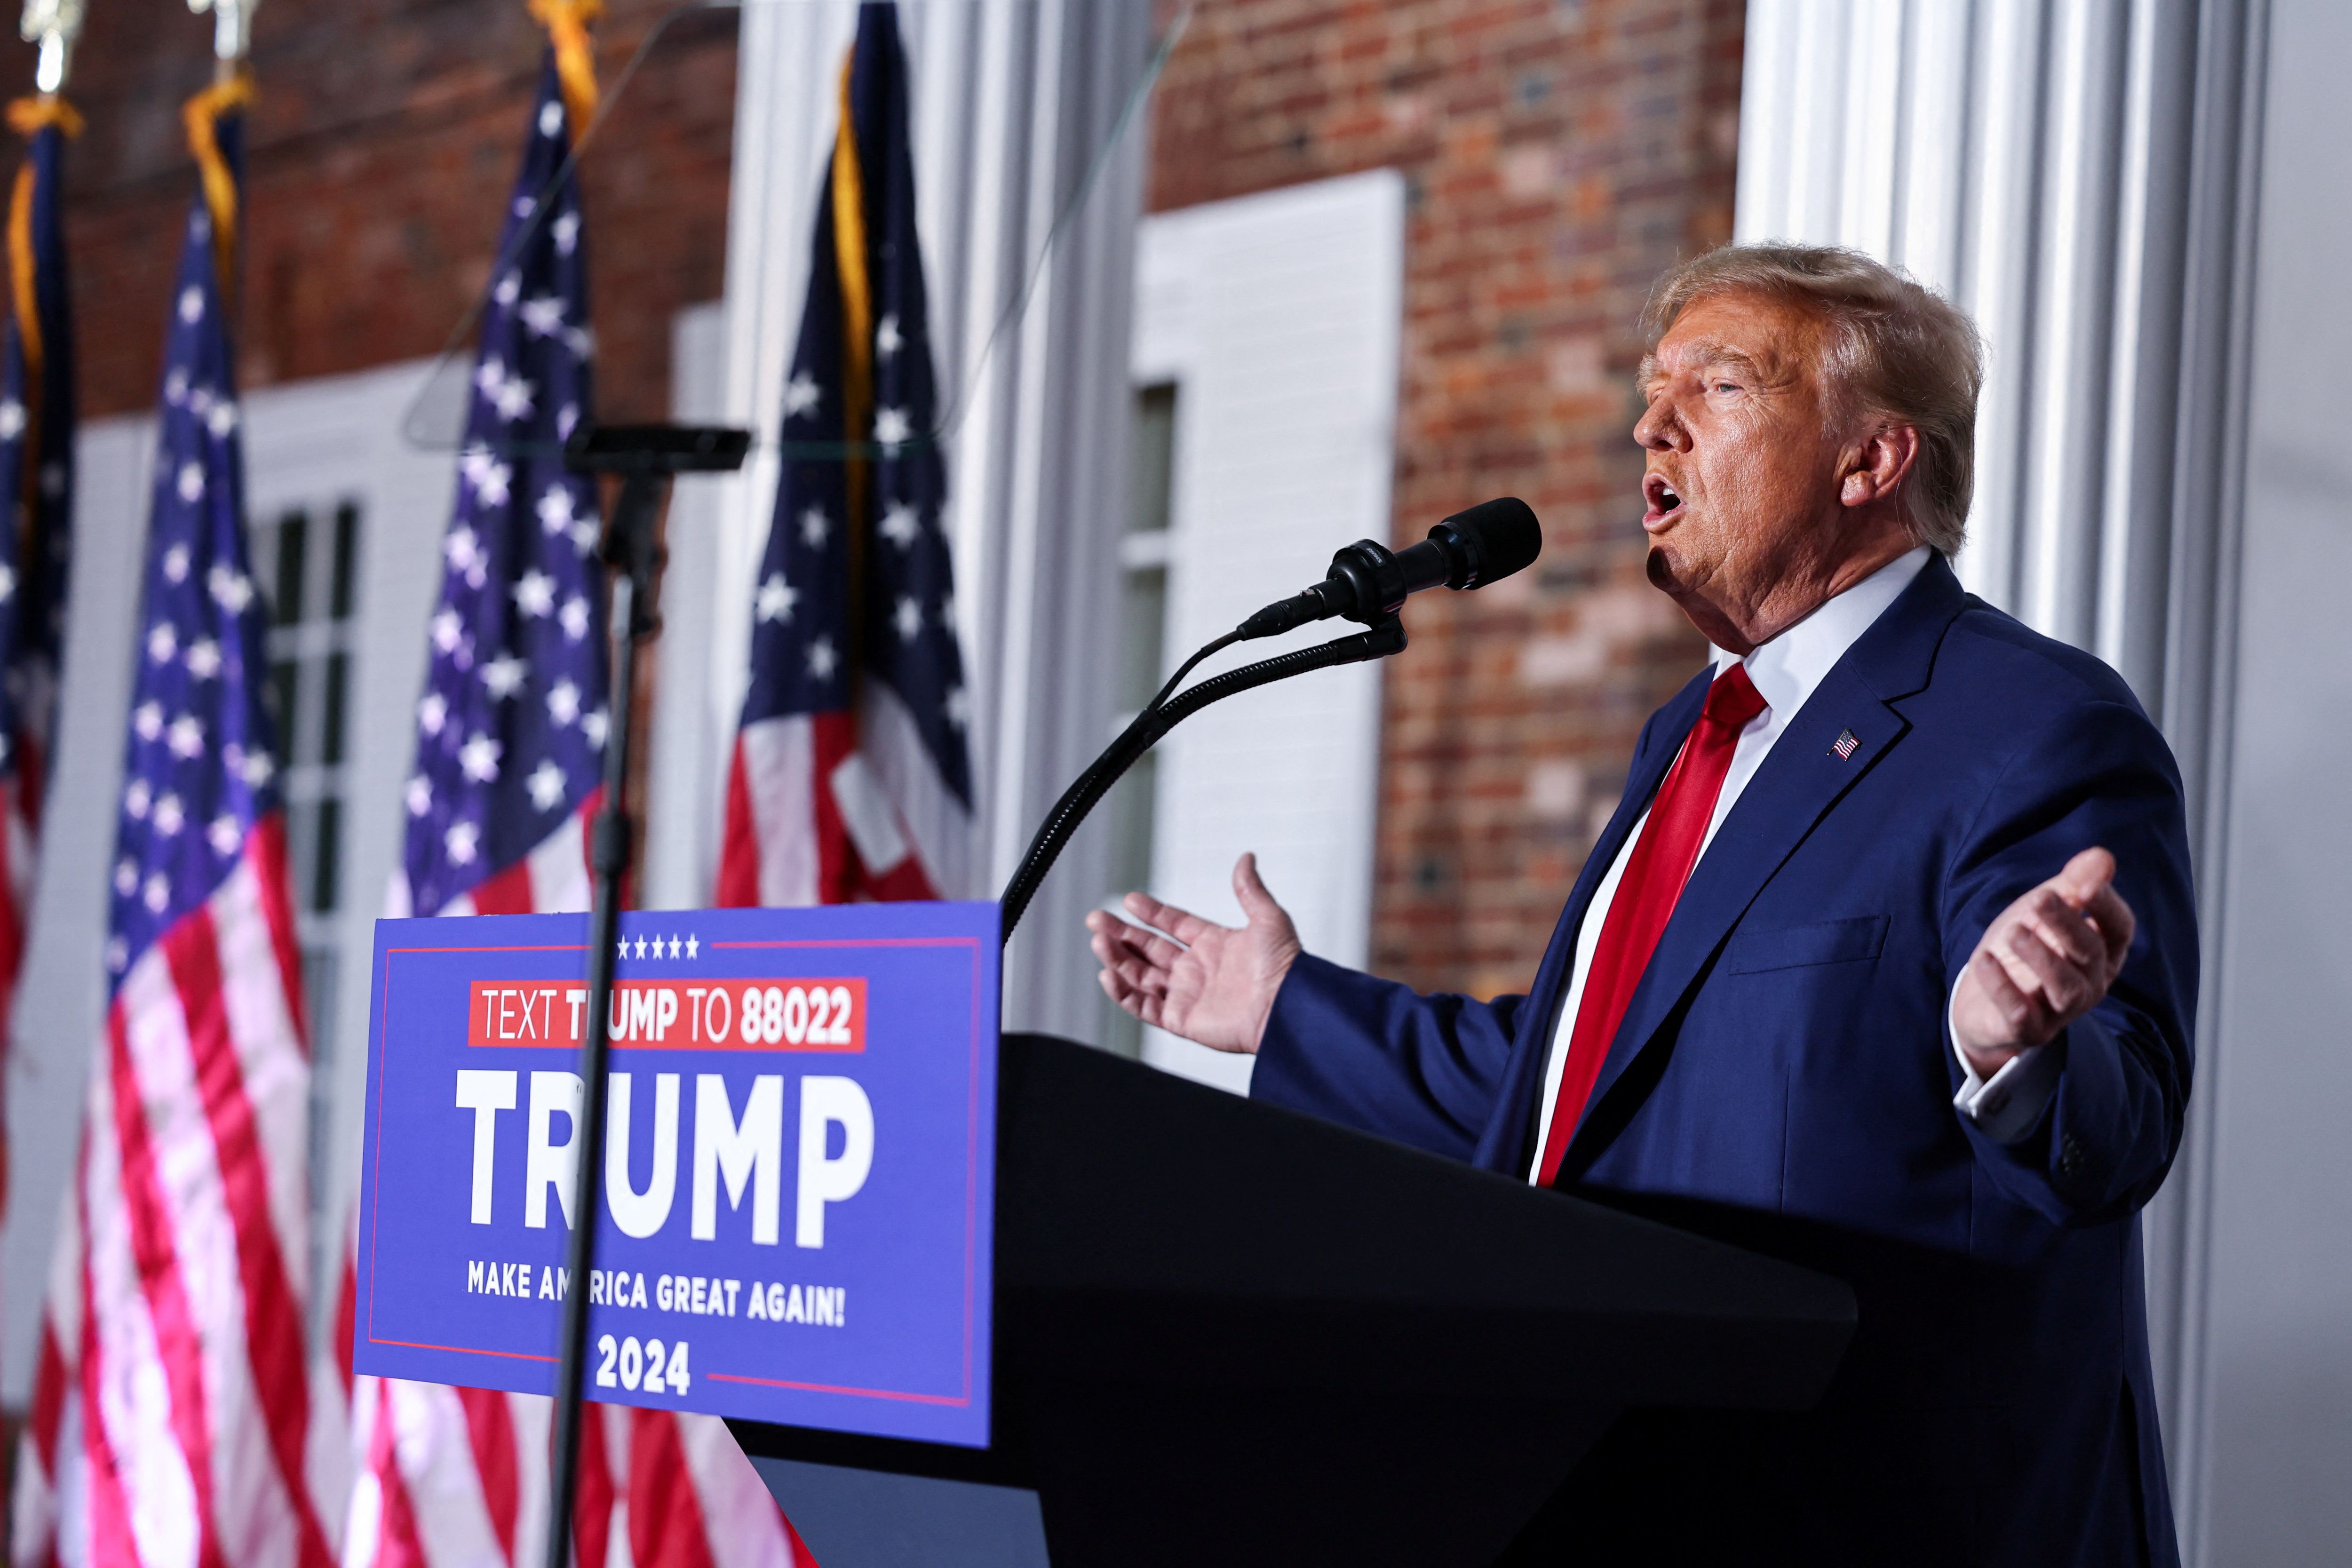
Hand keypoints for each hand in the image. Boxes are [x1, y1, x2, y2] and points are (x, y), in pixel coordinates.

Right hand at [1085, 853, 1302, 1054]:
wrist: (1287, 1008)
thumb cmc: (1285, 966)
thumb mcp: (1268, 918)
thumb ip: (1250, 889)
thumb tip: (1246, 857)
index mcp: (1215, 945)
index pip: (1174, 924)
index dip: (1152, 912)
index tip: (1130, 900)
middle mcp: (1197, 970)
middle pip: (1149, 949)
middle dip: (1121, 934)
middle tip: (1097, 919)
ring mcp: (1187, 995)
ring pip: (1140, 975)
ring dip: (1117, 958)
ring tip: (1098, 941)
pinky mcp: (1181, 1020)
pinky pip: (1144, 1006)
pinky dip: (1123, 993)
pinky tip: (1108, 974)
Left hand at [1951, 847, 2134, 1077]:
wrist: (1983, 1003)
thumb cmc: (2022, 948)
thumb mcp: (2042, 911)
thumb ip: (2071, 884)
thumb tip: (2102, 857)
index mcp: (2101, 951)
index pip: (2119, 928)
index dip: (2106, 906)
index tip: (2085, 884)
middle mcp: (2090, 983)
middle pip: (2090, 952)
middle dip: (2067, 924)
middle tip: (2039, 899)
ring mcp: (2061, 1011)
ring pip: (2065, 987)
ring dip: (2041, 956)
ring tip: (2013, 931)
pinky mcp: (2028, 1031)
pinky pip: (2021, 1013)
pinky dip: (2002, 985)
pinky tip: (1984, 960)